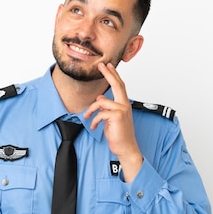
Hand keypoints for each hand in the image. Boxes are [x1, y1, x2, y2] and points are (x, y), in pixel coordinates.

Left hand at [83, 62, 142, 181]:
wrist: (125, 148)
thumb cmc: (118, 134)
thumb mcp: (110, 118)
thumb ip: (106, 107)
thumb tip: (100, 97)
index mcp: (123, 104)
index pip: (119, 86)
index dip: (113, 75)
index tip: (107, 66)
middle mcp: (124, 105)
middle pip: (117, 85)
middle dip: (108, 74)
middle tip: (101, 65)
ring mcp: (122, 110)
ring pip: (101, 102)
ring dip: (91, 109)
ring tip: (87, 117)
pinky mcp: (117, 116)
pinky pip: (100, 113)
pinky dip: (95, 120)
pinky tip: (94, 127)